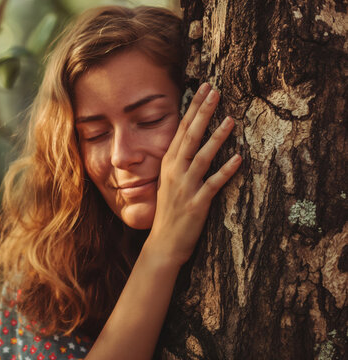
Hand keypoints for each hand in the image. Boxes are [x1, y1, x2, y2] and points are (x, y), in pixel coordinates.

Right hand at [148, 83, 241, 264]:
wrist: (163, 244)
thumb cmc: (169, 213)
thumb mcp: (169, 182)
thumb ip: (178, 162)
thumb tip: (191, 142)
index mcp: (168, 164)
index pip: (181, 130)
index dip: (193, 108)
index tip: (204, 89)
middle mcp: (175, 172)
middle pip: (190, 137)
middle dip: (203, 113)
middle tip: (215, 92)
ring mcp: (185, 187)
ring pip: (202, 157)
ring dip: (216, 138)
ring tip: (231, 120)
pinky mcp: (197, 203)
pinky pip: (213, 184)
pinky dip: (226, 172)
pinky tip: (239, 159)